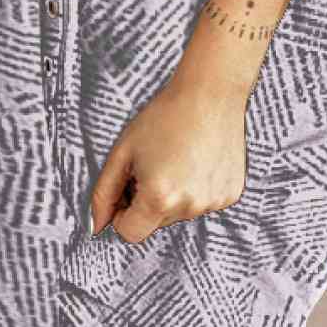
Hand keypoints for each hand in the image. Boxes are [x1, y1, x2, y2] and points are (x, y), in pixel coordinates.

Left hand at [90, 71, 248, 244]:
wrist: (209, 93)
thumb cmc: (163, 117)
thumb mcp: (123, 151)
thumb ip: (104, 193)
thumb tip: (96, 225)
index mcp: (159, 198)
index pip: (130, 232)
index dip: (121, 212)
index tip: (127, 187)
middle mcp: (189, 206)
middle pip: (155, 222)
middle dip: (148, 200)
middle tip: (153, 162)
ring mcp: (213, 202)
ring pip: (180, 212)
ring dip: (173, 193)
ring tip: (177, 156)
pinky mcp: (230, 194)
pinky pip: (202, 201)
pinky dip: (196, 187)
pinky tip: (197, 158)